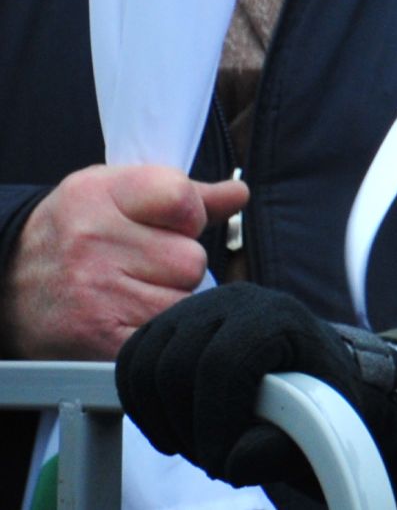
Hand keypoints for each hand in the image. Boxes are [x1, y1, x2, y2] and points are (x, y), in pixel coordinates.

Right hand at [3, 165, 247, 359]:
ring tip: (131, 291)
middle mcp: (92, 241)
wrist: (5, 287)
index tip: (170, 224)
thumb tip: (239, 193)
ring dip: (169, 299)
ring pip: (185, 298)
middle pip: (192, 258)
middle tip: (142, 265)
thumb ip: (182, 194)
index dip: (189, 216)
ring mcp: (94, 292)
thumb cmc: (73, 234)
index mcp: (99, 195)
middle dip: (179, 264)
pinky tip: (128, 317)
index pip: (182, 198)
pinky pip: (165, 333)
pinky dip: (157, 331)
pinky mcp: (98, 338)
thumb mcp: (116, 195)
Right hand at [116, 283, 396, 489]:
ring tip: (196, 446)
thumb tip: (236, 459)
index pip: (223, 363)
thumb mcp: (320, 428)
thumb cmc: (319, 401)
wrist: (312, 377)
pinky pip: (130, 363)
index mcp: (278, 316)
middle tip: (212, 459)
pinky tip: (171, 429)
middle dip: (187, 427)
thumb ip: (281, 448)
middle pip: (176, 365)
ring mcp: (197, 306)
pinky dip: (140, 404)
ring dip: (161, 420)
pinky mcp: (169, 324)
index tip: (223, 463)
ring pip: (145, 365)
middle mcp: (236, 300)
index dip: (214, 422)